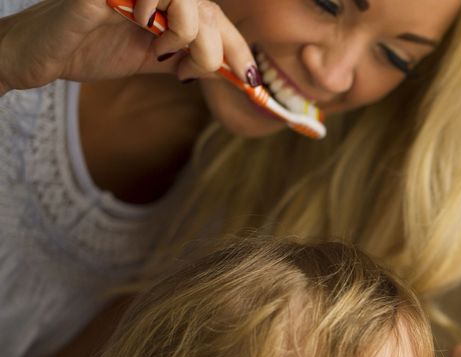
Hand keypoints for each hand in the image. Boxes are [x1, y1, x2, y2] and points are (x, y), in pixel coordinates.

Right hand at [0, 0, 256, 92]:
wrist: (42, 55)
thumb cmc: (90, 50)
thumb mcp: (151, 60)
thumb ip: (187, 62)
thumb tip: (231, 72)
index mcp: (166, 5)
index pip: (215, 19)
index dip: (238, 47)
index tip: (251, 78)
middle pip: (208, 10)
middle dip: (214, 47)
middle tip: (195, 70)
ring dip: (186, 28)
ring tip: (162, 47)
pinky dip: (154, 8)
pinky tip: (140, 23)